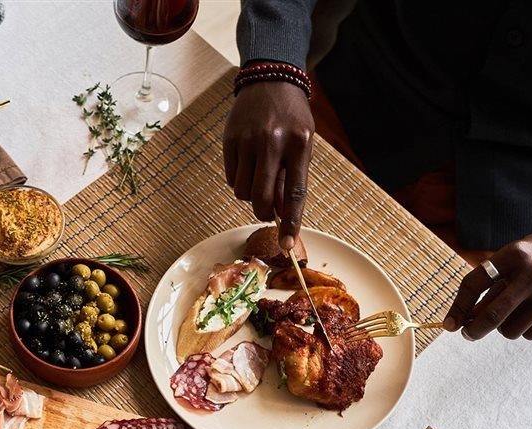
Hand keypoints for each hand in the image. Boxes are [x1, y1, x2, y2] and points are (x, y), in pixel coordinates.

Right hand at [222, 80, 314, 249]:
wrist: (270, 80)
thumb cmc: (291, 117)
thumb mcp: (302, 143)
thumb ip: (292, 177)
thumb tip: (277, 213)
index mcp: (299, 144)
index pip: (295, 192)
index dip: (291, 221)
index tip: (287, 245)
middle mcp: (272, 142)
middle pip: (262, 197)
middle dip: (263, 213)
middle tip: (265, 213)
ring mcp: (248, 141)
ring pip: (243, 192)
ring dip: (250, 196)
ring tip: (258, 179)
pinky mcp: (230, 140)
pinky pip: (231, 178)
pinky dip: (239, 182)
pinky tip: (247, 166)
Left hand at [444, 223, 531, 339]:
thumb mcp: (515, 254)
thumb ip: (493, 280)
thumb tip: (466, 317)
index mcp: (513, 255)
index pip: (474, 283)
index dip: (458, 307)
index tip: (450, 324)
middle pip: (491, 315)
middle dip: (474, 330)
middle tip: (468, 334)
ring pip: (510, 329)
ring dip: (504, 327)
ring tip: (512, 314)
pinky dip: (525, 329)